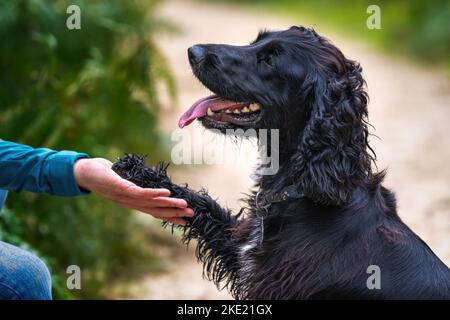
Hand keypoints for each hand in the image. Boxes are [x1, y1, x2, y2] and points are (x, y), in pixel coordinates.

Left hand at [73, 158, 193, 224]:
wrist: (82, 172)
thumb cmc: (104, 174)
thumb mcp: (124, 179)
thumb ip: (137, 182)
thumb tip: (151, 180)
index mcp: (132, 202)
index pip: (154, 212)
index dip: (170, 216)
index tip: (185, 220)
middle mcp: (130, 203)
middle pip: (155, 210)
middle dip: (174, 213)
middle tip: (191, 215)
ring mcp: (125, 196)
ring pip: (151, 203)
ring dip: (169, 204)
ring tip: (184, 205)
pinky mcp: (120, 187)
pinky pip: (140, 192)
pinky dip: (155, 194)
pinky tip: (167, 193)